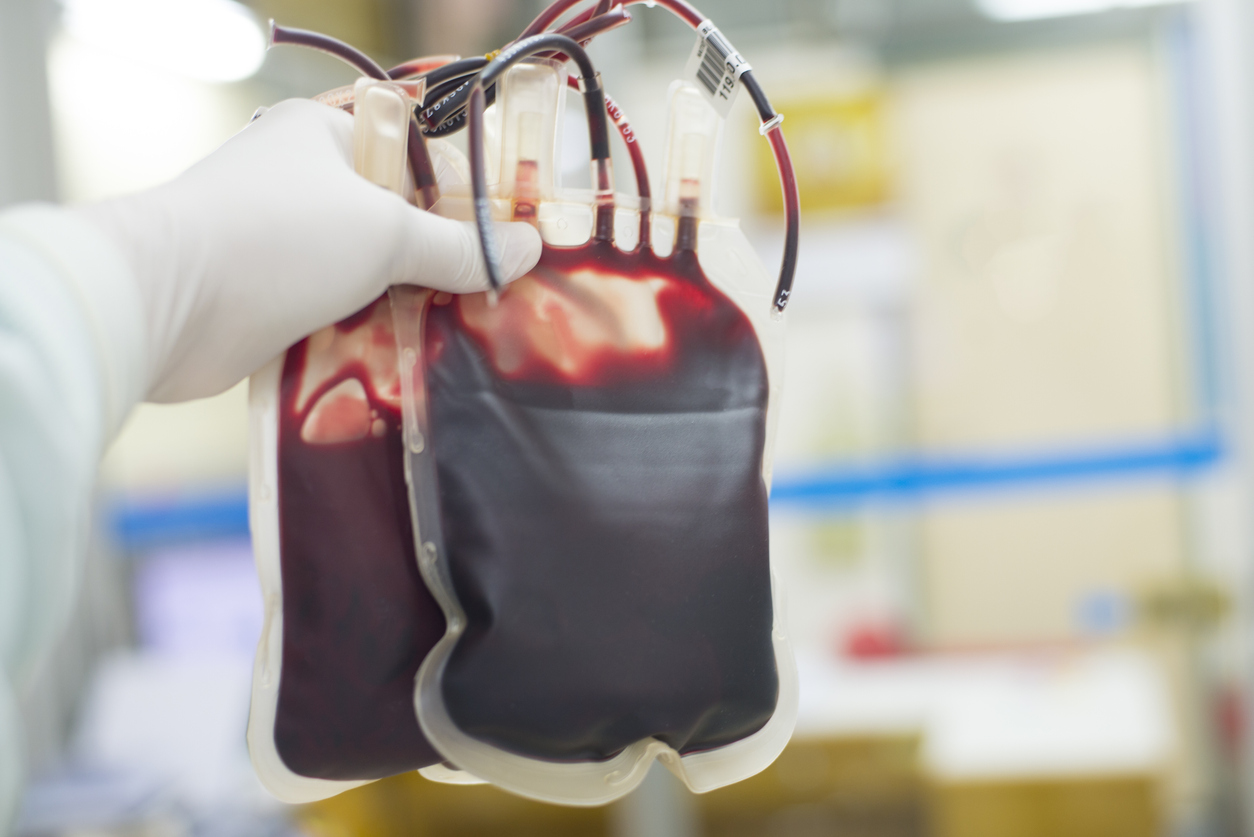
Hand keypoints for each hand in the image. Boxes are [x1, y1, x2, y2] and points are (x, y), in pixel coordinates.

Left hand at [76, 98, 540, 401]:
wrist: (165, 306)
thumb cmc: (277, 239)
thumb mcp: (385, 233)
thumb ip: (459, 245)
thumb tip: (529, 249)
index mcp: (325, 135)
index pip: (416, 156)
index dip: (465, 197)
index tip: (507, 243)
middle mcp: (301, 181)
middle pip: (394, 220)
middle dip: (437, 260)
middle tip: (488, 296)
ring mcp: (281, 242)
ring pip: (366, 271)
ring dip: (403, 303)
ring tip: (460, 333)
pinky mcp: (269, 297)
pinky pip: (337, 310)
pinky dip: (367, 332)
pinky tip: (409, 358)